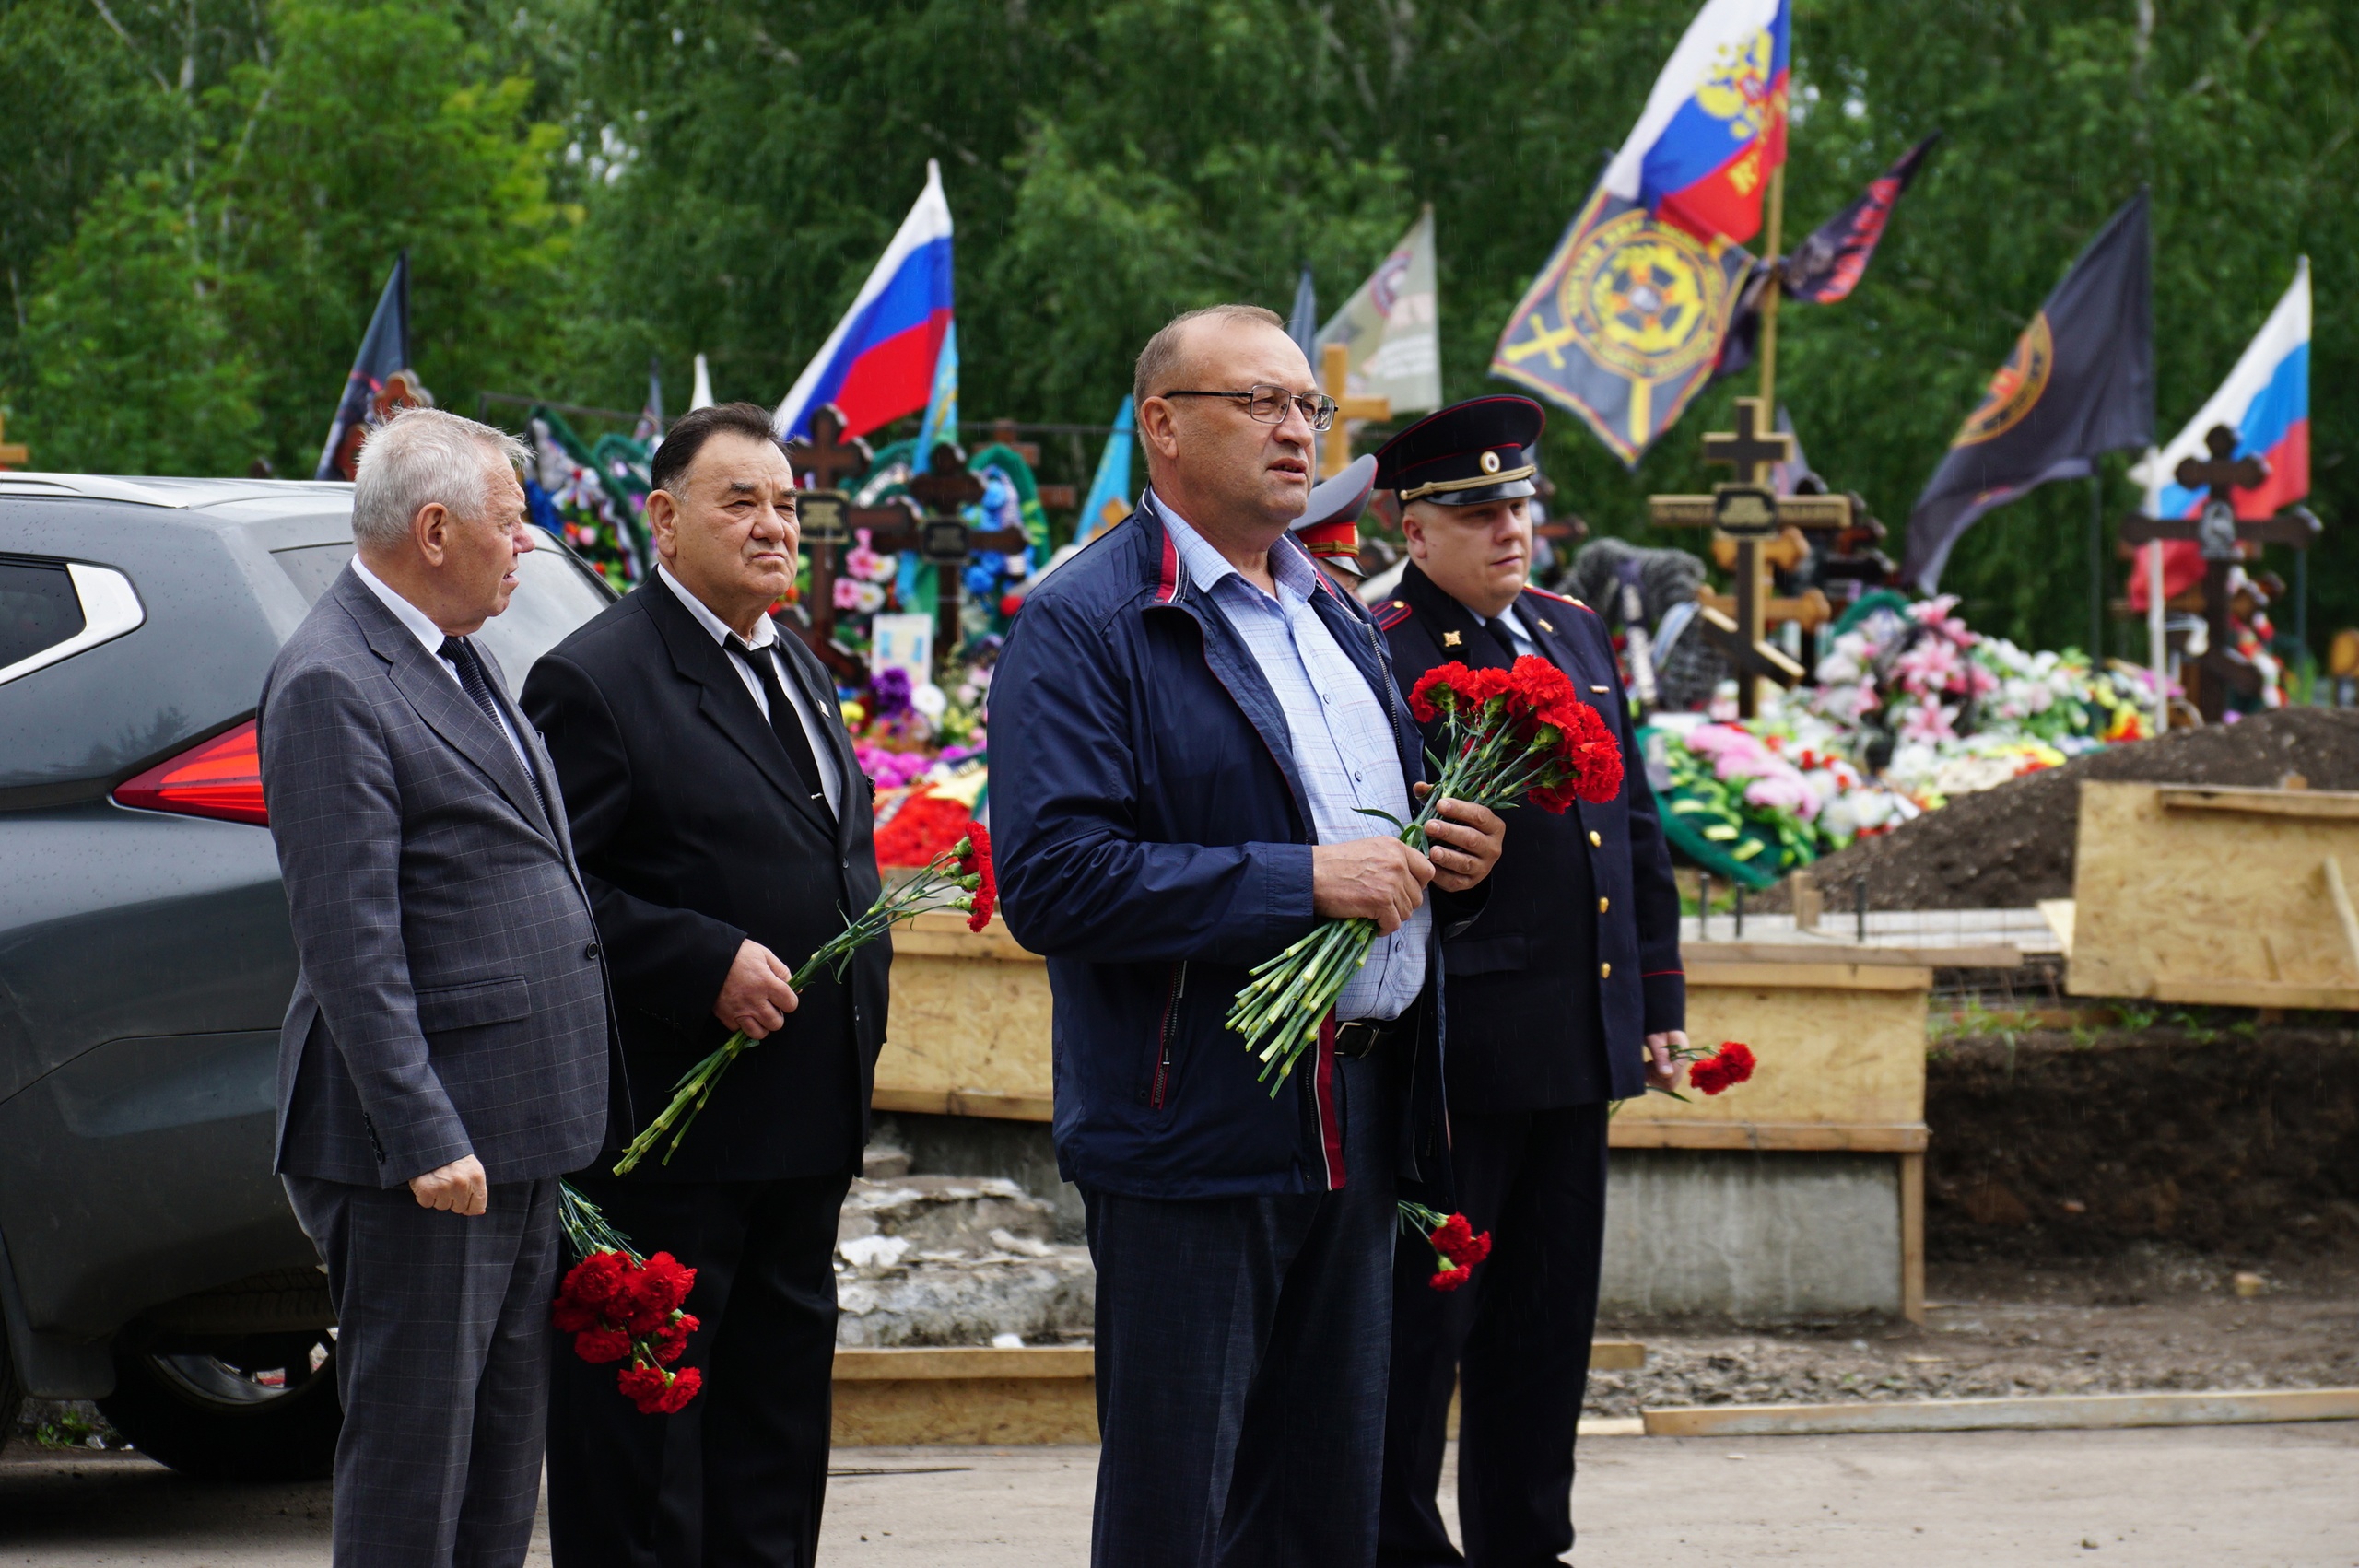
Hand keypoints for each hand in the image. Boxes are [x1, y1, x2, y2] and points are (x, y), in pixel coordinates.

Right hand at [410, 1155, 487, 1216]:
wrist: (429, 1142)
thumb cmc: (452, 1157)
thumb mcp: (471, 1168)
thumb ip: (477, 1189)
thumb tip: (480, 1212)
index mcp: (476, 1177)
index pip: (478, 1206)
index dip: (470, 1207)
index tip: (464, 1200)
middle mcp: (461, 1183)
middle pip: (459, 1208)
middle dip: (453, 1199)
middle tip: (447, 1182)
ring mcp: (444, 1187)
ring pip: (442, 1206)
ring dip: (438, 1197)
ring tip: (437, 1179)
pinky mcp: (426, 1189)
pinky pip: (427, 1203)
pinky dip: (425, 1195)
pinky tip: (427, 1181)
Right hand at [716, 939, 799, 1038]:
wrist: (708, 957)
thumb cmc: (738, 953)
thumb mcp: (764, 955)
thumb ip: (782, 972)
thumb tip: (796, 990)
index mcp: (767, 983)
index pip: (790, 1004)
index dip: (789, 1001)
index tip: (783, 997)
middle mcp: (754, 1000)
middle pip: (776, 1023)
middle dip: (777, 1016)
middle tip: (770, 1006)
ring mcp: (739, 1010)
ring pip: (759, 1033)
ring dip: (762, 1025)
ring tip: (759, 1014)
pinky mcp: (725, 1016)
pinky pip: (739, 1030)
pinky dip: (742, 1024)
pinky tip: (742, 1012)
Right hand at [1312, 836, 1432, 933]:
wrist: (1312, 874)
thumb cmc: (1333, 863)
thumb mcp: (1369, 849)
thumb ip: (1390, 860)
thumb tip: (1405, 881)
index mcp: (1396, 847)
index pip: (1427, 871)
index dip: (1417, 885)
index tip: (1404, 891)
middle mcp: (1398, 863)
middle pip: (1417, 896)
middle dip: (1402, 905)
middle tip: (1384, 907)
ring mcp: (1391, 883)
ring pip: (1407, 912)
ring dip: (1392, 917)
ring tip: (1374, 915)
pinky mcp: (1381, 902)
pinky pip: (1394, 924)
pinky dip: (1383, 928)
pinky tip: (1372, 924)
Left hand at [1413, 786, 1504, 892]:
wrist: (1463, 857)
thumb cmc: (1458, 829)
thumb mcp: (1452, 813)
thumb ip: (1436, 798)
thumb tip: (1419, 787)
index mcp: (1493, 826)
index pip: (1480, 816)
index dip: (1460, 809)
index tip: (1440, 804)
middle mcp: (1493, 848)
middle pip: (1472, 839)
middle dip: (1450, 832)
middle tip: (1430, 826)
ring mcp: (1483, 867)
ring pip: (1465, 862)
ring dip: (1448, 857)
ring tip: (1432, 851)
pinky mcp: (1470, 883)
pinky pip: (1455, 881)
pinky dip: (1441, 875)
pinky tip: (1429, 867)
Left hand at [1644, 1029, 1685, 1093]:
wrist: (1660, 1016)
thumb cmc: (1655, 1026)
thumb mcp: (1654, 1039)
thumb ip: (1661, 1056)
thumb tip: (1667, 1074)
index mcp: (1681, 1054)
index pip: (1670, 1079)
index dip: (1656, 1076)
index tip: (1647, 1064)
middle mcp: (1683, 1061)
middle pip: (1670, 1083)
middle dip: (1655, 1077)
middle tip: (1646, 1064)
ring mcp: (1680, 1063)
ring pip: (1667, 1082)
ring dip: (1654, 1076)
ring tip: (1647, 1063)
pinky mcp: (1674, 1063)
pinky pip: (1666, 1077)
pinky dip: (1655, 1074)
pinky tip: (1650, 1064)